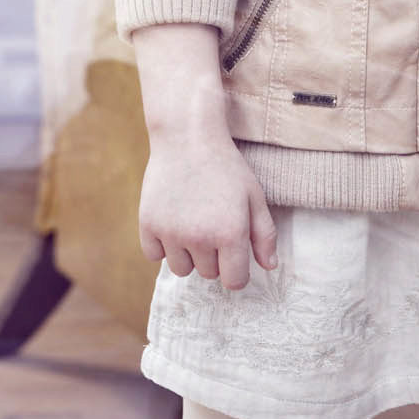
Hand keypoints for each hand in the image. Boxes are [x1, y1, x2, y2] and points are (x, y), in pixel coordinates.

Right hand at [139, 128, 277, 290]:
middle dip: (213, 256)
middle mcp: (200, 238)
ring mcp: (171, 233)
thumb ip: (265, 234)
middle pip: (208, 274)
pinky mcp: (148, 225)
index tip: (233, 252)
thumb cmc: (226, 166)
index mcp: (230, 233)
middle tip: (212, 222)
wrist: (187, 136)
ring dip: (187, 253)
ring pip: (181, 269)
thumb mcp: (254, 196)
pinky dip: (162, 244)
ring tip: (192, 221)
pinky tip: (172, 219)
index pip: (234, 281)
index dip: (236, 269)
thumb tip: (269, 267)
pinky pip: (154, 255)